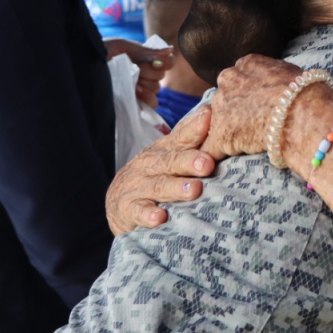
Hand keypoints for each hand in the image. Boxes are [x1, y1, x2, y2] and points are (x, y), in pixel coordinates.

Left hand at [104, 38, 174, 108]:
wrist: (84, 66)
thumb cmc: (100, 53)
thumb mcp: (123, 47)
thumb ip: (147, 50)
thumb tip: (170, 50)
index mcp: (143, 60)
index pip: (166, 62)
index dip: (165, 62)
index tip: (156, 61)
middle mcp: (143, 74)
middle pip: (161, 76)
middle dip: (149, 71)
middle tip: (134, 68)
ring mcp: (139, 90)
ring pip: (156, 89)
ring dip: (146, 84)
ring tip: (131, 82)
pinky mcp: (134, 103)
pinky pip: (152, 103)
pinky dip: (146, 98)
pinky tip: (135, 92)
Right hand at [105, 108, 214, 234]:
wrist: (118, 204)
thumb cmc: (154, 177)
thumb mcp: (169, 157)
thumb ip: (190, 141)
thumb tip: (214, 114)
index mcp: (164, 151)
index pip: (180, 137)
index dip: (194, 128)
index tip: (209, 118)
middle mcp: (150, 165)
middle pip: (171, 161)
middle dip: (189, 161)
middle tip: (207, 163)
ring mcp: (137, 186)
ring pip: (158, 186)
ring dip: (176, 188)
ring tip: (194, 190)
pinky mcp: (127, 209)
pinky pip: (138, 212)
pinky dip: (148, 215)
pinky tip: (159, 218)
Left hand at [200, 54, 305, 161]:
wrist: (302, 113)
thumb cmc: (305, 95)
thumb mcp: (289, 72)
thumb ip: (273, 76)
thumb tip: (278, 85)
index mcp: (247, 64)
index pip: (240, 79)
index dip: (249, 95)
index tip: (259, 106)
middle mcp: (228, 79)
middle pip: (225, 98)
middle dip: (236, 111)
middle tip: (256, 123)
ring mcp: (221, 107)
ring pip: (219, 121)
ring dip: (231, 132)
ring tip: (251, 142)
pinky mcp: (221, 134)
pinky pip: (211, 147)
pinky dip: (216, 155)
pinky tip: (221, 162)